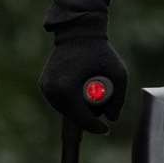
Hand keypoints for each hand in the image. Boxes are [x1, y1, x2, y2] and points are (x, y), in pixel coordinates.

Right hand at [39, 0, 127, 132]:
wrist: (78, 33)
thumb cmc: (100, 51)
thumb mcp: (119, 73)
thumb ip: (119, 98)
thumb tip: (112, 119)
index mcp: (67, 89)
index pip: (82, 118)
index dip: (96, 127)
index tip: (106, 130)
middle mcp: (52, 91)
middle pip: (73, 117)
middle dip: (88, 119)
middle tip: (101, 115)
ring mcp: (45, 88)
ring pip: (65, 111)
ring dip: (78, 112)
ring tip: (91, 98)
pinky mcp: (44, 85)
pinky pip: (59, 103)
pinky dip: (70, 104)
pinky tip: (79, 94)